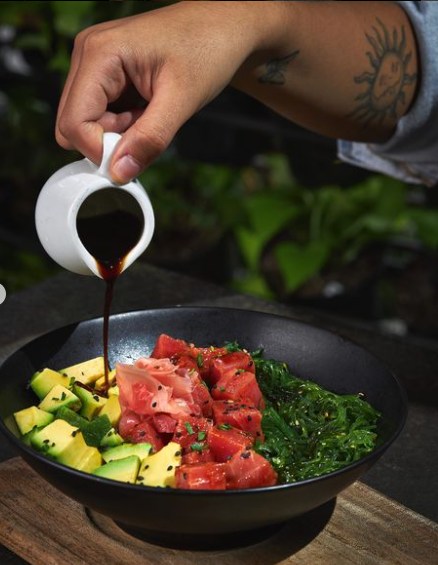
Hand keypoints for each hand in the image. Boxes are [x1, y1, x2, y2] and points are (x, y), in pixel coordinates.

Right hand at [56, 1, 280, 183]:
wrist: (224, 28)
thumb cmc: (208, 49)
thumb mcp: (181, 100)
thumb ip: (149, 139)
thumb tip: (119, 173)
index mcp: (99, 53)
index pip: (74, 122)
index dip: (100, 150)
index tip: (134, 155)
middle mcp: (88, 54)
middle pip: (73, 124)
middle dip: (109, 140)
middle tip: (147, 126)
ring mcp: (95, 63)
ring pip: (87, 122)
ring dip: (119, 133)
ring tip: (152, 113)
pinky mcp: (106, 73)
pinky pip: (101, 114)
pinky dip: (124, 124)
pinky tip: (147, 109)